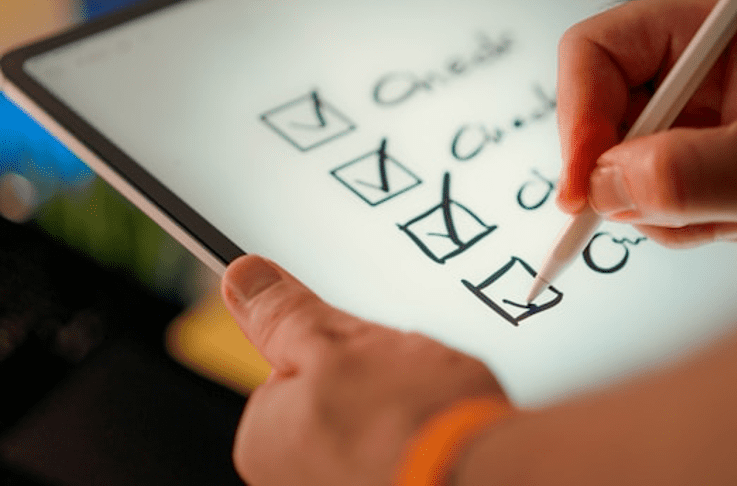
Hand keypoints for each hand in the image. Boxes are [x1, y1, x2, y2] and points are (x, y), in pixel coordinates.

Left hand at [220, 255, 506, 485]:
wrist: (483, 471)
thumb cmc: (412, 419)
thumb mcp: (337, 341)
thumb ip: (286, 315)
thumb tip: (244, 280)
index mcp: (264, 440)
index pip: (290, 372)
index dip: (332, 350)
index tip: (360, 347)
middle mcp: (293, 480)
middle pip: (330, 402)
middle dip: (366, 382)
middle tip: (399, 377)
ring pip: (370, 424)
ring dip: (398, 408)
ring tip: (425, 404)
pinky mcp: (391, 483)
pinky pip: (398, 447)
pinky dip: (417, 436)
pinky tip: (437, 429)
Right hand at [556, 0, 736, 253]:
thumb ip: (684, 177)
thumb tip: (602, 186)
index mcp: (706, 25)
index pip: (595, 52)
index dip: (577, 119)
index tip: (582, 187)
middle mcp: (689, 59)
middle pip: (601, 114)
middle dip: (631, 176)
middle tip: (671, 211)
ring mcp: (690, 107)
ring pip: (620, 165)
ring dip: (667, 207)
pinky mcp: (693, 147)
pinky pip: (647, 191)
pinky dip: (682, 218)